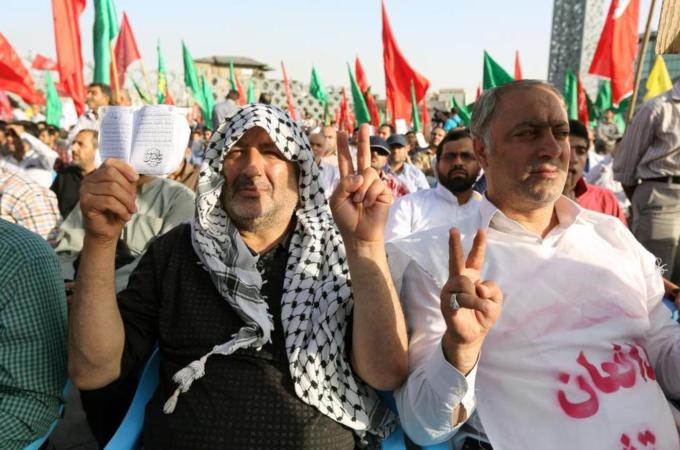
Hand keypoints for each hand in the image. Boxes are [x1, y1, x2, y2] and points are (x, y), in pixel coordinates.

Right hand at [80, 159, 138, 243]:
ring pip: (111, 188)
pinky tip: (124, 216)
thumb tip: (139, 174)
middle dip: (127, 189)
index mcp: (97, 175)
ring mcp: (84, 190)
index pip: (110, 162)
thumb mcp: (126, 193)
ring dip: (126, 201)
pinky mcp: (85, 202)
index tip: (136, 179)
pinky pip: (108, 201)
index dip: (125, 168)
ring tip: (130, 211)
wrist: (106, 231)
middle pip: (111, 174)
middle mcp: (88, 180)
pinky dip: (121, 209)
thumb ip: (129, 182)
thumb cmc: (116, 211)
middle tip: (133, 202)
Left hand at [329, 124, 391, 243]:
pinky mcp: (384, 191)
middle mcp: (362, 180)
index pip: (346, 160)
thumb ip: (344, 184)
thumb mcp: (336, 200)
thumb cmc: (345, 219)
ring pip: (368, 172)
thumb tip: (360, 175)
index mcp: (348, 181)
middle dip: (363, 140)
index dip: (344, 147)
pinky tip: (368, 205)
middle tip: (364, 125)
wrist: (359, 235)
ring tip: (359, 202)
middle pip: (363, 156)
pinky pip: (376, 184)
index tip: (342, 132)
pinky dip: (369, 195)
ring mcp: (374, 185)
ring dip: (360, 190)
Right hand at [440, 228, 502, 373]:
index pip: (474, 258)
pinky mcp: (447, 303)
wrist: (472, 335)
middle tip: (453, 229)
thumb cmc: (482, 315)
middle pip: (456, 260)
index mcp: (471, 277)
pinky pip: (464, 298)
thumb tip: (478, 286)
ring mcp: (450, 291)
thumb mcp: (496, 300)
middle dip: (454, 244)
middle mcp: (458, 280)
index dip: (478, 245)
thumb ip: (492, 288)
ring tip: (482, 307)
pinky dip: (475, 304)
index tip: (481, 230)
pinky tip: (479, 309)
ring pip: (465, 283)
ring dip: (478, 296)